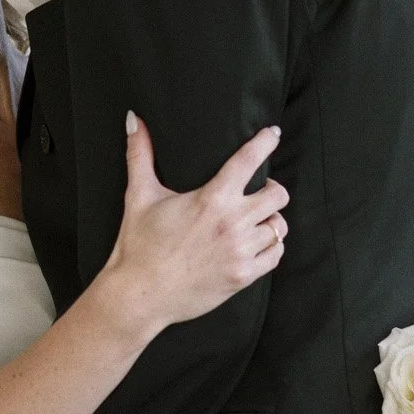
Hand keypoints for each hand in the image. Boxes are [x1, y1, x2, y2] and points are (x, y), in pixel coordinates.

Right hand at [101, 119, 287, 334]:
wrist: (140, 295)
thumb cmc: (139, 245)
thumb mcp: (140, 196)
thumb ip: (140, 154)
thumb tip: (135, 119)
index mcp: (211, 199)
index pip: (248, 161)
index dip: (265, 142)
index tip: (272, 134)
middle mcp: (232, 223)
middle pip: (277, 195)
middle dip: (272, 189)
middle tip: (262, 189)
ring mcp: (240, 252)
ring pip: (278, 227)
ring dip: (270, 219)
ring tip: (258, 218)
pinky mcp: (243, 276)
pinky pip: (275, 255)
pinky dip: (272, 246)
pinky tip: (258, 243)